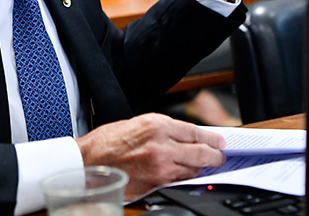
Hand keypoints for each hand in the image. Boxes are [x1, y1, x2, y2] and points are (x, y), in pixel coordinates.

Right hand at [75, 113, 225, 200]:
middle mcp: (161, 145)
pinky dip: (186, 177)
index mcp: (156, 125)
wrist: (88, 162)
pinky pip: (179, 181)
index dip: (211, 137)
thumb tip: (186, 136)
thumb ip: (163, 130)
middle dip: (215, 156)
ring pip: (193, 169)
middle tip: (220, 156)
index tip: (219, 141)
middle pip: (201, 152)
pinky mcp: (156, 184)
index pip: (195, 131)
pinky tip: (186, 174)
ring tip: (203, 165)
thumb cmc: (107, 142)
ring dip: (201, 168)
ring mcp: (160, 167)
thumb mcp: (137, 124)